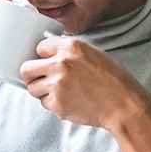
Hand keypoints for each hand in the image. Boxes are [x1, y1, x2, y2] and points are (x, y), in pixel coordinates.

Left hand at [19, 36, 150, 130]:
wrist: (124, 105)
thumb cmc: (113, 80)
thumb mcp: (93, 54)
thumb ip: (69, 52)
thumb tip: (47, 56)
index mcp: (71, 46)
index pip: (39, 47)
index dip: (43, 56)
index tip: (46, 62)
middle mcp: (61, 63)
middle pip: (26, 68)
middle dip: (31, 75)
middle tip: (39, 80)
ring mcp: (57, 84)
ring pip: (32, 88)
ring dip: (42, 91)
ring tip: (60, 93)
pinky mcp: (57, 104)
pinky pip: (44, 103)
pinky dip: (53, 104)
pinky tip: (70, 102)